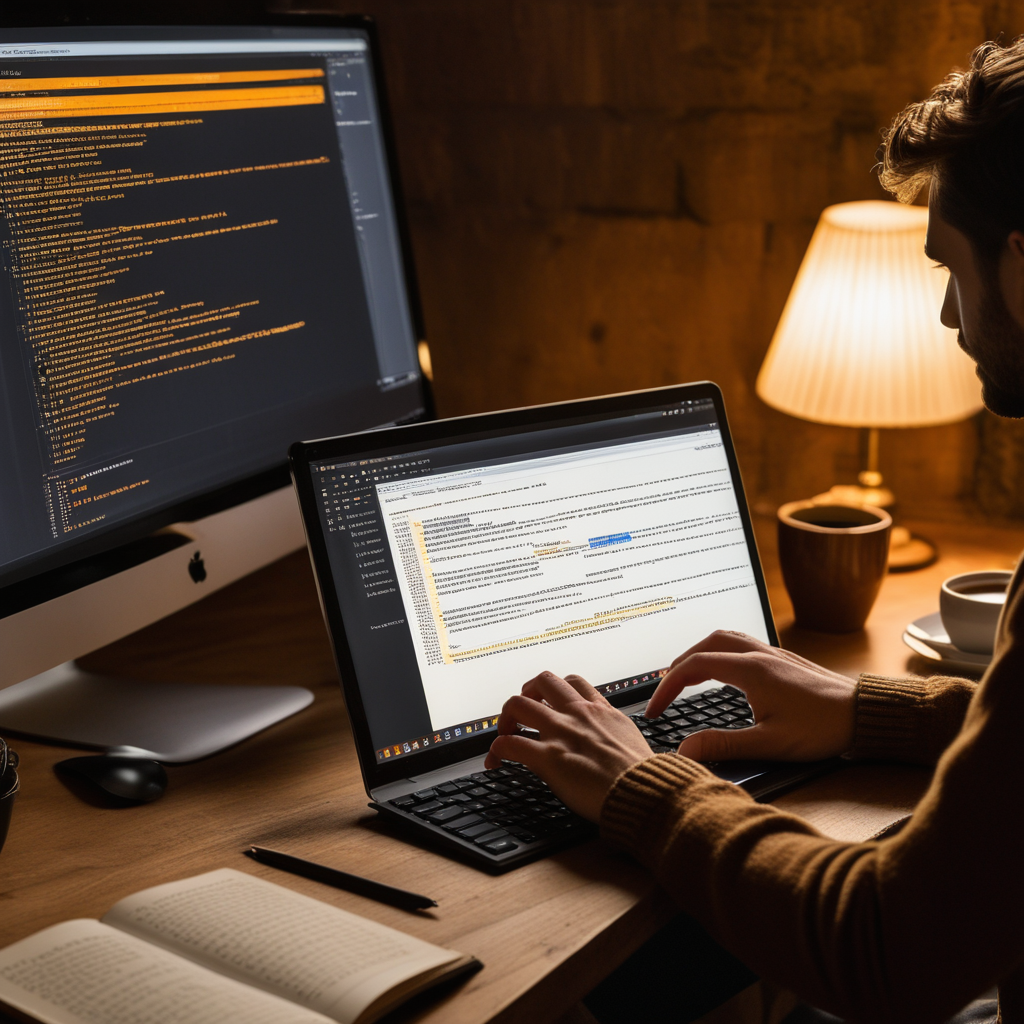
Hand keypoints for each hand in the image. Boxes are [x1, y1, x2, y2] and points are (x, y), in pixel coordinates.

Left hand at [484, 670, 653, 821]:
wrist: (645, 792)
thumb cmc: (643, 774)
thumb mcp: (630, 739)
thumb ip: (613, 732)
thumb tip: (609, 741)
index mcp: (600, 710)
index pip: (572, 682)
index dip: (555, 690)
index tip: (548, 702)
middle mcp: (578, 714)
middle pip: (541, 681)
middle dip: (527, 693)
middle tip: (523, 713)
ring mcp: (561, 732)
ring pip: (518, 703)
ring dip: (506, 717)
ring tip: (505, 732)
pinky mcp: (548, 757)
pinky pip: (510, 743)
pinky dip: (497, 749)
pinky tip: (497, 759)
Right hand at [645, 630, 856, 762]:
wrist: (865, 714)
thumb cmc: (822, 728)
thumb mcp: (769, 744)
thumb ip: (723, 745)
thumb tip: (685, 750)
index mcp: (750, 670)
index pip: (693, 667)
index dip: (667, 687)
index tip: (655, 709)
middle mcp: (758, 654)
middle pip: (704, 645)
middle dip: (677, 666)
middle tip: (664, 692)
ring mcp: (772, 653)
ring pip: (723, 638)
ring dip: (698, 653)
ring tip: (686, 676)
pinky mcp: (783, 659)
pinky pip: (741, 642)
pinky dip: (720, 651)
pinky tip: (724, 670)